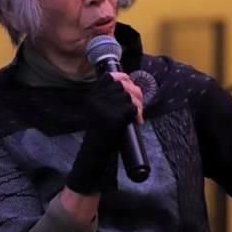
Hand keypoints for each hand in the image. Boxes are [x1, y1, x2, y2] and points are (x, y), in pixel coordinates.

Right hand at [66, 73, 138, 194]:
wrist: (94, 155)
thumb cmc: (101, 134)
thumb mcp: (101, 111)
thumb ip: (110, 99)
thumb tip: (130, 85)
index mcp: (94, 96)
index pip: (110, 76)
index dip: (123, 77)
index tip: (129, 82)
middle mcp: (97, 99)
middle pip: (124, 84)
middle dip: (136, 92)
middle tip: (138, 105)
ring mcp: (104, 107)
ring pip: (130, 95)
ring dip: (138, 104)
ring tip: (137, 115)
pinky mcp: (113, 116)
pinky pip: (132, 108)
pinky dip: (138, 114)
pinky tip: (137, 121)